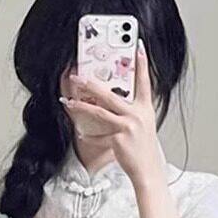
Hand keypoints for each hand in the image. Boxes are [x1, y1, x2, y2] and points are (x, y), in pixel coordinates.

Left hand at [59, 39, 161, 187]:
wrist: (148, 170)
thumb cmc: (143, 148)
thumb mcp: (143, 125)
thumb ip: (132, 111)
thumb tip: (115, 101)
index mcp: (145, 108)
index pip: (145, 82)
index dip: (143, 64)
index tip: (138, 47)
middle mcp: (137, 114)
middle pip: (111, 94)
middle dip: (92, 84)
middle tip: (78, 76)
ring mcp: (128, 126)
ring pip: (100, 111)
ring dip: (82, 106)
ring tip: (69, 101)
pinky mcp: (119, 138)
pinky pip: (99, 134)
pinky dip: (89, 135)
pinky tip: (81, 133)